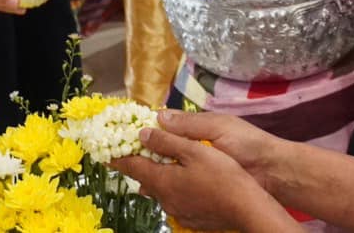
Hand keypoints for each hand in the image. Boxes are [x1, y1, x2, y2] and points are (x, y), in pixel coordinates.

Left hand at [110, 111, 293, 232]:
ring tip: (160, 165)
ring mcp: (179, 212)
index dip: (119, 157)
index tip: (106, 153)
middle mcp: (166, 200)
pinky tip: (185, 182)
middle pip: (146, 180)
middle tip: (137, 151)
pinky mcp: (193, 219)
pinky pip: (176, 201)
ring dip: (158, 177)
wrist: (248, 209)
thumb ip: (166, 140)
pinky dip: (174, 188)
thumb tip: (142, 133)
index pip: (133, 167)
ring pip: (162, 191)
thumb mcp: (194, 150)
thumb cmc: (223, 176)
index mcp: (162, 181)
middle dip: (141, 165)